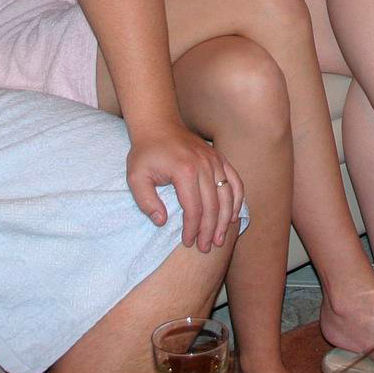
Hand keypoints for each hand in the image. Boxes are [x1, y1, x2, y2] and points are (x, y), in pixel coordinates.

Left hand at [125, 123, 242, 251]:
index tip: (188, 242)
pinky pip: (235, 181)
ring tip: (220, 238)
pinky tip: (233, 216)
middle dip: (210, 230)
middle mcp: (204, 165)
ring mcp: (215, 160)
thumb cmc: (146, 152)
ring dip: (226, 220)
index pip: (194, 209)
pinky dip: (237, 200)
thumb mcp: (136, 177)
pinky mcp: (220, 158)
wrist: (158, 124)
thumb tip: (162, 222)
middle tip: (206, 247)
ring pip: (228, 195)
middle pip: (213, 206)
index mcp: (184, 171)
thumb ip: (146, 202)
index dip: (193, 229)